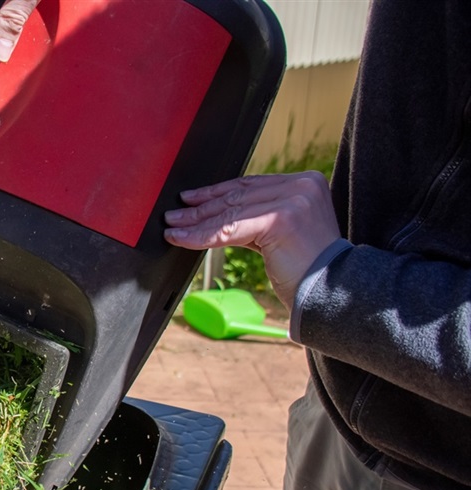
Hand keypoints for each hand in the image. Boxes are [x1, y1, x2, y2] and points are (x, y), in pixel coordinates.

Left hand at [163, 172, 342, 308]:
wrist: (329, 293)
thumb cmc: (307, 269)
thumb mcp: (282, 232)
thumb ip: (259, 216)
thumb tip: (218, 213)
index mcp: (306, 183)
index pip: (251, 185)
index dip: (217, 192)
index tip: (191, 199)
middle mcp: (302, 185)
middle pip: (239, 195)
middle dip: (202, 207)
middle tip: (175, 215)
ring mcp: (294, 200)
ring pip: (231, 212)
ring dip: (196, 221)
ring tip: (173, 226)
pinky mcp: (281, 219)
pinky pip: (230, 228)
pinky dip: (202, 235)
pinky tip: (183, 238)